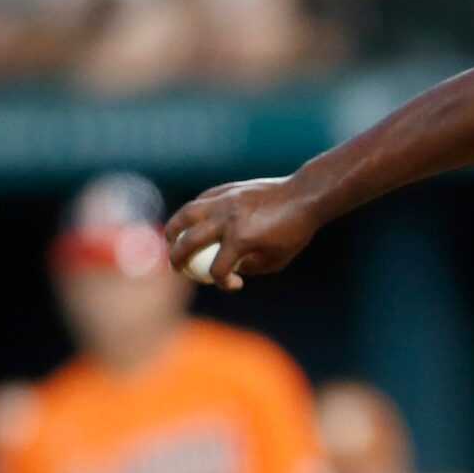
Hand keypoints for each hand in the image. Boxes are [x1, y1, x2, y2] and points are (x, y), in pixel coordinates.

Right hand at [165, 174, 324, 290]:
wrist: (303, 197)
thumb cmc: (293, 233)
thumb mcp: (276, 259)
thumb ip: (249, 266)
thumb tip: (227, 269)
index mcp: (241, 240)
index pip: (218, 269)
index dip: (222, 282)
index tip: (232, 283)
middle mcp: (227, 219)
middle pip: (189, 242)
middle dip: (177, 259)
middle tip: (177, 268)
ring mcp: (224, 201)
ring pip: (186, 214)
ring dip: (172, 230)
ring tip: (169, 241)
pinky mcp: (226, 189)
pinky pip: (200, 201)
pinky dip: (192, 213)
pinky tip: (190, 222)